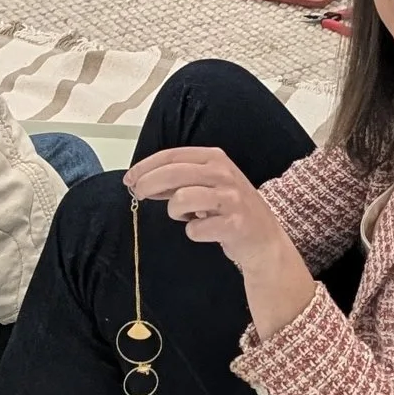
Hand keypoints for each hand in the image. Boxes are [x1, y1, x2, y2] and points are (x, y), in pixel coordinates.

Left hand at [124, 143, 289, 272]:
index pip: (172, 155)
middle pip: (172, 173)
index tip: (129, 178)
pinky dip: (193, 232)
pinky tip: (203, 230)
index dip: (146, 166)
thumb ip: (179, 180)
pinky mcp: (233, 224)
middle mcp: (223, 173)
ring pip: (181, 199)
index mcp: (215, 158)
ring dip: (175, 211)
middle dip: (148, 184)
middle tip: (138, 195)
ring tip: (186, 216)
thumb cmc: (230, 208)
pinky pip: (194, 229)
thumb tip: (142, 180)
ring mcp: (230, 198)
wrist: (264, 239)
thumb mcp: (208, 184)